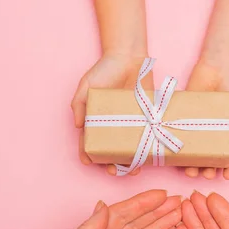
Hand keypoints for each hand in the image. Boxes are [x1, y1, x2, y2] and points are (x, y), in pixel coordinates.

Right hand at [71, 53, 152, 175]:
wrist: (129, 57)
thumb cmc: (104, 69)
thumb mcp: (86, 85)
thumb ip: (79, 104)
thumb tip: (78, 126)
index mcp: (95, 121)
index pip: (89, 144)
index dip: (87, 155)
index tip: (89, 162)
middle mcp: (112, 126)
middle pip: (111, 152)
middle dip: (112, 166)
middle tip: (116, 171)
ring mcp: (130, 125)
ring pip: (130, 150)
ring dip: (131, 163)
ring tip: (136, 169)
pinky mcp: (147, 120)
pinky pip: (148, 138)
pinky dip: (149, 149)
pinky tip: (150, 157)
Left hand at [185, 59, 228, 179]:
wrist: (219, 65)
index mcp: (227, 134)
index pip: (227, 156)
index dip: (228, 168)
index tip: (227, 177)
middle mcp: (210, 133)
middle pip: (207, 158)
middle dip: (206, 169)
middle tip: (206, 174)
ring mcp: (194, 126)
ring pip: (191, 150)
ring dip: (190, 164)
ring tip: (191, 171)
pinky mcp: (180, 116)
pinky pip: (176, 133)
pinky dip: (174, 145)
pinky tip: (177, 156)